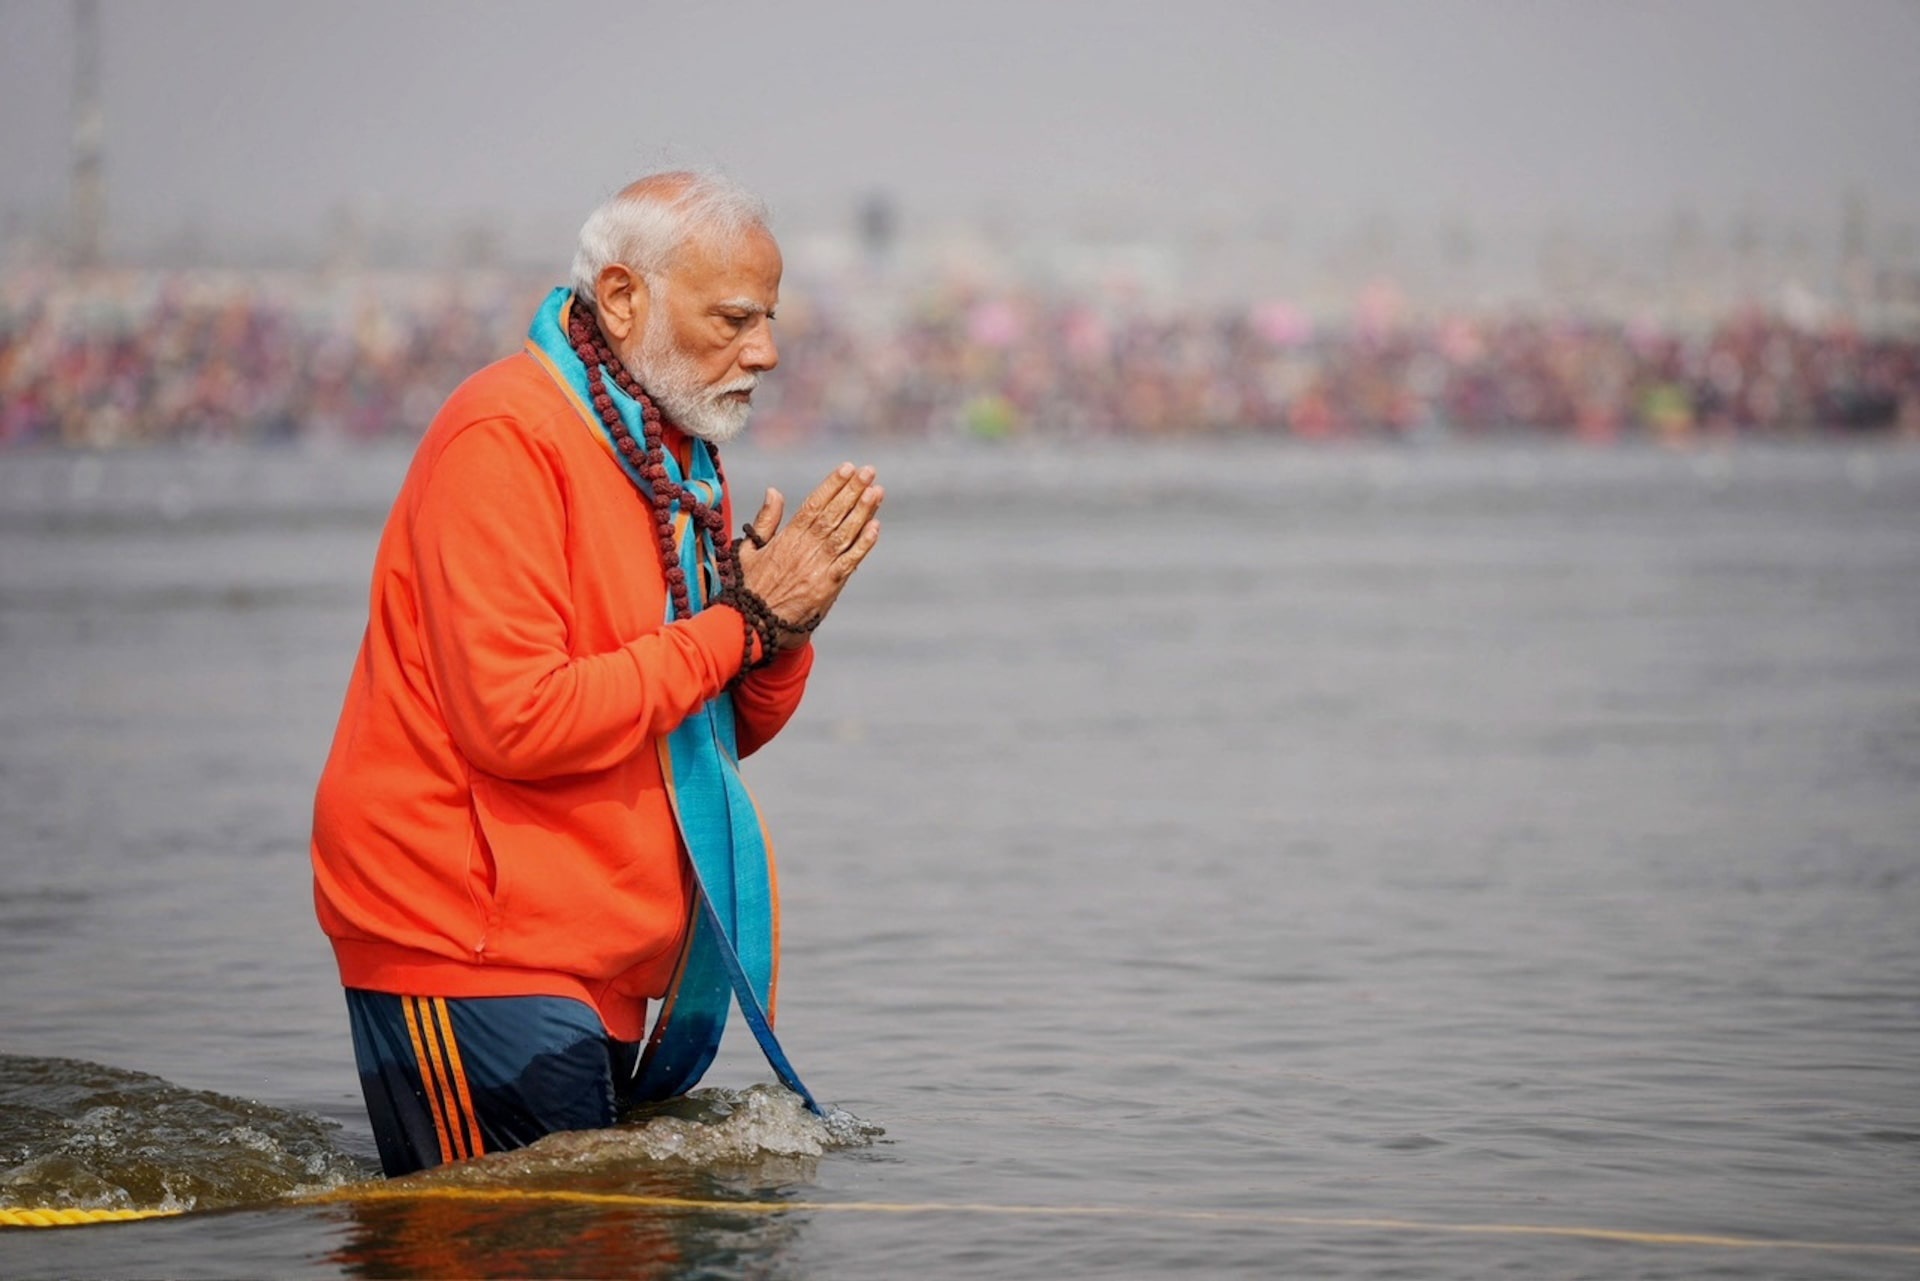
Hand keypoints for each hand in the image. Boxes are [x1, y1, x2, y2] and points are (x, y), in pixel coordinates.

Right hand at [736, 463, 882, 647]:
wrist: (754, 626)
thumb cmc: (751, 588)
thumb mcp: (748, 550)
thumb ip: (765, 520)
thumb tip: (774, 491)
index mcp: (786, 538)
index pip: (813, 505)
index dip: (832, 486)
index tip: (848, 468)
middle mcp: (805, 549)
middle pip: (833, 514)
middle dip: (852, 491)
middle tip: (869, 471)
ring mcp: (819, 567)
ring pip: (845, 534)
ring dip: (863, 512)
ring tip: (876, 491)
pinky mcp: (829, 586)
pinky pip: (850, 561)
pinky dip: (864, 544)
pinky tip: (875, 527)